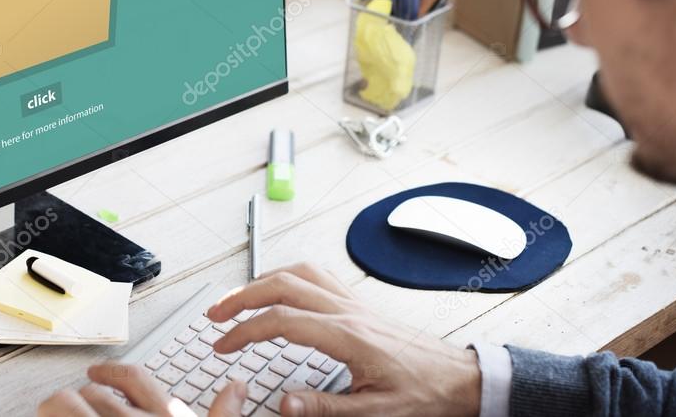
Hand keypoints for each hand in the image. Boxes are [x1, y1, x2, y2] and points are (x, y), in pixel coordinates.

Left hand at [37, 362, 246, 416]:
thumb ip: (223, 416)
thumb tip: (237, 387)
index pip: (135, 379)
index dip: (111, 372)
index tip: (95, 374)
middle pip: (93, 391)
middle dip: (82, 398)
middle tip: (77, 410)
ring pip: (63, 404)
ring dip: (57, 409)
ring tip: (55, 416)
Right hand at [207, 263, 481, 416]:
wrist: (460, 379)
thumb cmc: (425, 394)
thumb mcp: (376, 412)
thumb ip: (325, 407)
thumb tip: (284, 403)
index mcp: (347, 335)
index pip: (281, 320)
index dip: (244, 331)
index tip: (223, 344)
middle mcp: (347, 311)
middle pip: (282, 285)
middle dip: (241, 296)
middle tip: (215, 313)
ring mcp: (354, 302)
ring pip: (298, 273)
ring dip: (262, 280)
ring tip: (237, 297)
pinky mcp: (360, 304)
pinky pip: (318, 275)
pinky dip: (289, 275)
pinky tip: (280, 287)